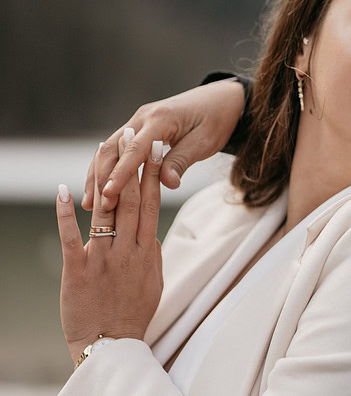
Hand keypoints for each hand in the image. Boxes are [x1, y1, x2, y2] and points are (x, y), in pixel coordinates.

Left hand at [56, 139, 164, 364]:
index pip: (152, 204)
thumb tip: (151, 232)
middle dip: (134, 164)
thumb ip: (152, 254)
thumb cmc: (133, 314)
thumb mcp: (154, 281)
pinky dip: (65, 213)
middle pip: (132, 199)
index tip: (157, 151)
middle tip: (135, 136)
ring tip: (105, 151)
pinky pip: (71, 237)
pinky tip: (63, 191)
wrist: (111, 344)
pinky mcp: (77, 270)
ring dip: (105, 178)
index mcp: (147, 250)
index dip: (154, 174)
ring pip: (105, 211)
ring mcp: (102, 258)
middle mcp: (128, 249)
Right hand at [82, 78, 244, 211]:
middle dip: (102, 178)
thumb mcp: (205, 142)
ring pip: (109, 149)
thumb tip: (167, 184)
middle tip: (97, 208)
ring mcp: (138, 121)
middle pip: (113, 149)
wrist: (221, 99)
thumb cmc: (216, 120)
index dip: (120, 174)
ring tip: (90, 204)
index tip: (108, 196)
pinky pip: (117, 149)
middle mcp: (143, 117)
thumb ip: (182, 160)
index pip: (135, 150)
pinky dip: (107, 167)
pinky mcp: (138, 127)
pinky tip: (100, 187)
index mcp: (161, 119)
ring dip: (98, 175)